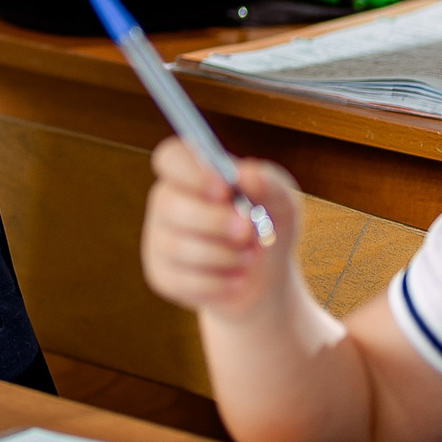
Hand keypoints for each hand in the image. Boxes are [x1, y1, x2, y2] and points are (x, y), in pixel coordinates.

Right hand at [141, 139, 301, 321]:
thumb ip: (269, 182)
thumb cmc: (268, 229)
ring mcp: (159, 239)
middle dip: (214, 220)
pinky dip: (219, 283)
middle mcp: (167, 202)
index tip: (224, 188)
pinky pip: (183, 280)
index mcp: (191, 174)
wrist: (266, 279)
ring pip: (177, 246)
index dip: (191, 171)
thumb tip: (244, 174)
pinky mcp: (162, 275)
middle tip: (248, 230)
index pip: (170, 158)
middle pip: (169, 204)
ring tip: (249, 257)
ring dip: (224, 255)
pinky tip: (235, 279)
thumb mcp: (281, 203)